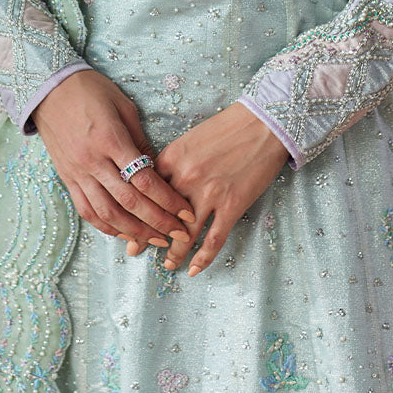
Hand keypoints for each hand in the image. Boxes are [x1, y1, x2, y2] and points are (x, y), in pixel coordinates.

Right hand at [33, 70, 195, 249]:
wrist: (49, 88)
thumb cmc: (91, 90)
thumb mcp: (123, 106)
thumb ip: (139, 139)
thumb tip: (156, 168)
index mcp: (111, 140)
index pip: (145, 180)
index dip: (169, 200)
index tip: (187, 212)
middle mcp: (93, 161)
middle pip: (129, 202)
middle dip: (158, 222)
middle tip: (179, 234)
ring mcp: (77, 172)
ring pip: (108, 213)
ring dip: (134, 231)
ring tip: (155, 240)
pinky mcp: (67, 178)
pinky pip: (86, 210)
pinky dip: (106, 226)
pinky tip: (123, 233)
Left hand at [147, 102, 288, 276]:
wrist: (264, 122)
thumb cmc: (228, 126)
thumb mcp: (191, 138)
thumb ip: (175, 162)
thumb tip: (162, 186)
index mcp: (173, 157)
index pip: (146, 191)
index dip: (137, 210)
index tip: (129, 222)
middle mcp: (186, 178)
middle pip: (160, 216)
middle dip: (148, 236)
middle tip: (137, 249)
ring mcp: (209, 194)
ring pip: (185, 234)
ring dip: (174, 253)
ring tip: (167, 264)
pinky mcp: (232, 205)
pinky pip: (214, 240)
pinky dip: (203, 259)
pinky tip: (194, 270)